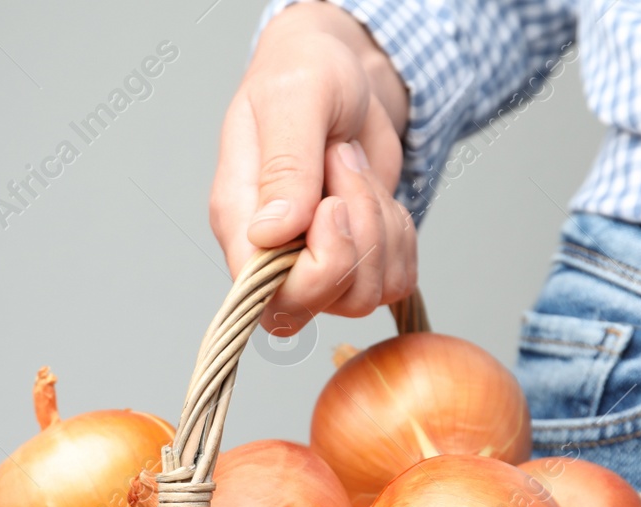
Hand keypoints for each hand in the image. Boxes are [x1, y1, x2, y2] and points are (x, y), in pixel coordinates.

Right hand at [210, 1, 414, 333]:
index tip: (331, 204)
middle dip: (359, 241)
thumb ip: (285, 165)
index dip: (317, 264)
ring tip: (357, 172)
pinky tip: (377, 194)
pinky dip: (401, 237)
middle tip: (347, 175)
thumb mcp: (295, 100)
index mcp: (239, 220)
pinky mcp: (356, 258)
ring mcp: (313, 262)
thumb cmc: (304, 73)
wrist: (343, 70)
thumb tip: (270, 234)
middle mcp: (271, 253)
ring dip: (381, 229)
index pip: (269, 294)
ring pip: (365, 295)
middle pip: (322, 303)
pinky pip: (395, 281)